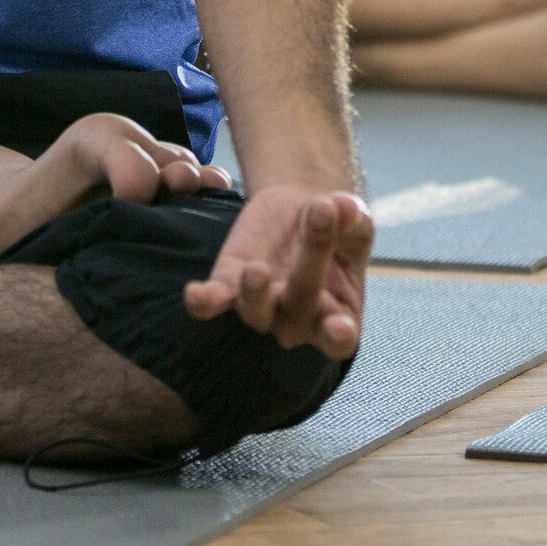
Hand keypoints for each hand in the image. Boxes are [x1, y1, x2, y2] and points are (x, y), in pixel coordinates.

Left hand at [183, 183, 371, 357]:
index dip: (338, 336)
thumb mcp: (351, 219)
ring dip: (254, 295)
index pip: (339, 339)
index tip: (339, 326)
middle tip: (320, 217)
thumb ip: (351, 218)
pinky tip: (194, 293)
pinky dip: (205, 301)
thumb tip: (346, 206)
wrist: (302, 208)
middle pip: (300, 308)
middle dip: (309, 266)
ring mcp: (263, 304)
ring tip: (256, 269)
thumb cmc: (337, 226)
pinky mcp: (230, 282)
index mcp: (338, 315)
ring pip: (255, 312)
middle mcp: (298, 320)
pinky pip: (215, 299)